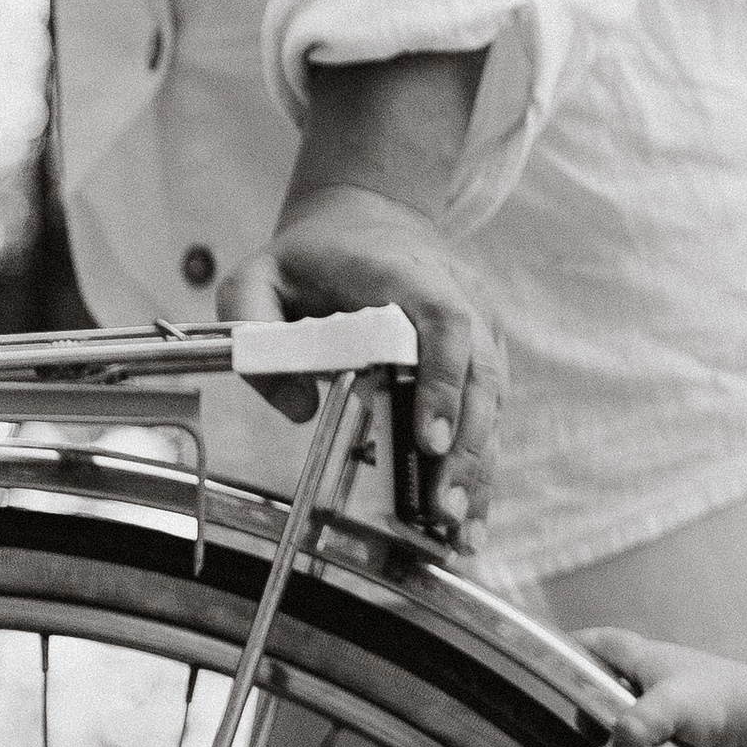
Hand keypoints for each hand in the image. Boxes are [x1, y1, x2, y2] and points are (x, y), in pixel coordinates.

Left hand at [226, 181, 505, 550]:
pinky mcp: (485, 360)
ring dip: (479, 469)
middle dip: (465, 448)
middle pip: (480, 377)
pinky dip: (481, 467)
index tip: (430, 439)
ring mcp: (480, 331)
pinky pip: (490, 417)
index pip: (442, 322)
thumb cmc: (316, 256)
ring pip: (493, 405)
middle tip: (443, 507)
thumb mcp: (258, 275)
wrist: (373, 218)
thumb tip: (300, 406)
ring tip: (460, 528)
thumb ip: (253, 327)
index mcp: (405, 273)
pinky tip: (471, 515)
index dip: (443, 382)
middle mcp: (458, 299)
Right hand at [579, 629, 746, 746]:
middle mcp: (653, 683)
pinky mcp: (683, 742)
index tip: (553, 666)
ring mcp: (668, 714)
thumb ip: (637, 726)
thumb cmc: (724, 700)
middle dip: (598, 721)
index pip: (597, 644)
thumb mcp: (670, 705)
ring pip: (628, 736)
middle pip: (605, 698)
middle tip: (594, 736)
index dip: (573, 651)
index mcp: (645, 659)